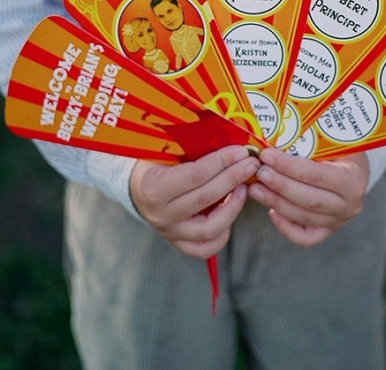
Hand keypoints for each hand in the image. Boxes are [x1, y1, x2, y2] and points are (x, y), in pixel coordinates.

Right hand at [130, 146, 259, 258]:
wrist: (134, 185)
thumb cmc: (152, 160)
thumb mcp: (163, 148)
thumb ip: (191, 145)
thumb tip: (227, 136)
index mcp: (154, 187)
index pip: (196, 174)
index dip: (222, 162)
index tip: (241, 151)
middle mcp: (161, 214)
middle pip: (207, 198)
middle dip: (234, 177)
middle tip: (251, 163)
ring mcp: (169, 231)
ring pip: (210, 229)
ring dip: (233, 206)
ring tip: (244, 187)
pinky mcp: (178, 242)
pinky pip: (204, 248)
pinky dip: (222, 234)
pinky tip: (231, 212)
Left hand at [248, 148, 368, 246]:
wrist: (354, 166)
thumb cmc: (340, 147)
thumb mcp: (333, 138)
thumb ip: (309, 138)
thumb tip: (274, 127)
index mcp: (353, 178)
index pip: (316, 175)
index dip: (288, 167)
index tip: (266, 155)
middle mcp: (350, 204)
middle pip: (308, 199)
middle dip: (279, 185)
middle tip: (258, 172)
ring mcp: (340, 220)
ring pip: (303, 217)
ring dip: (276, 202)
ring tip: (255, 188)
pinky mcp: (329, 230)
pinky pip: (306, 237)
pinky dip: (287, 228)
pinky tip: (271, 212)